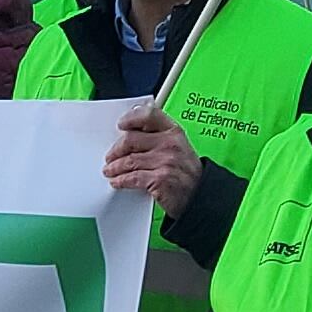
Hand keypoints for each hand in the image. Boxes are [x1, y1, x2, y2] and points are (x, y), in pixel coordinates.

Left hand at [102, 105, 200, 220]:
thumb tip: (132, 133)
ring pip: (129, 160)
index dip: (132, 118)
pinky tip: (117, 181)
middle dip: (116, 149)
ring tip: (110, 170)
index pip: (149, 115)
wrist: (200, 196)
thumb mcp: (179, 147)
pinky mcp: (159, 179)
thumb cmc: (188, 173)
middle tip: (111, 156)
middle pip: (132, 139)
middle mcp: (170, 144)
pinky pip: (132, 177)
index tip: (121, 124)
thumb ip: (159, 137)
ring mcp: (165, 161)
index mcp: (174, 132)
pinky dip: (120, 180)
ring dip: (115, 167)